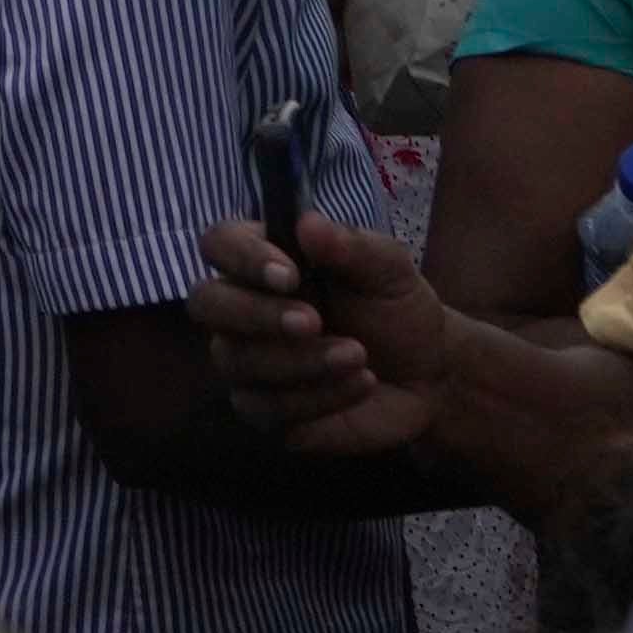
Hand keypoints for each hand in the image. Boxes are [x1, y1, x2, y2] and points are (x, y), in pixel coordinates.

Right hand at [185, 205, 463, 462]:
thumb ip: (351, 245)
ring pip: (237, 361)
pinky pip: (266, 408)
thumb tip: (308, 223)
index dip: (242, 257)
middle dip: (256, 314)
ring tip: (359, 356)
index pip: (219, 243)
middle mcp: (242, 309)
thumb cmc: (395, 309)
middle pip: (205, 303)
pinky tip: (360, 384)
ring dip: (301, 361)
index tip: (289, 275)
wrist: (427, 375)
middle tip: (313, 322)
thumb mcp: (388, 269)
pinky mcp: (263, 409)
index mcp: (263, 261)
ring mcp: (247, 361)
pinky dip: (318, 397)